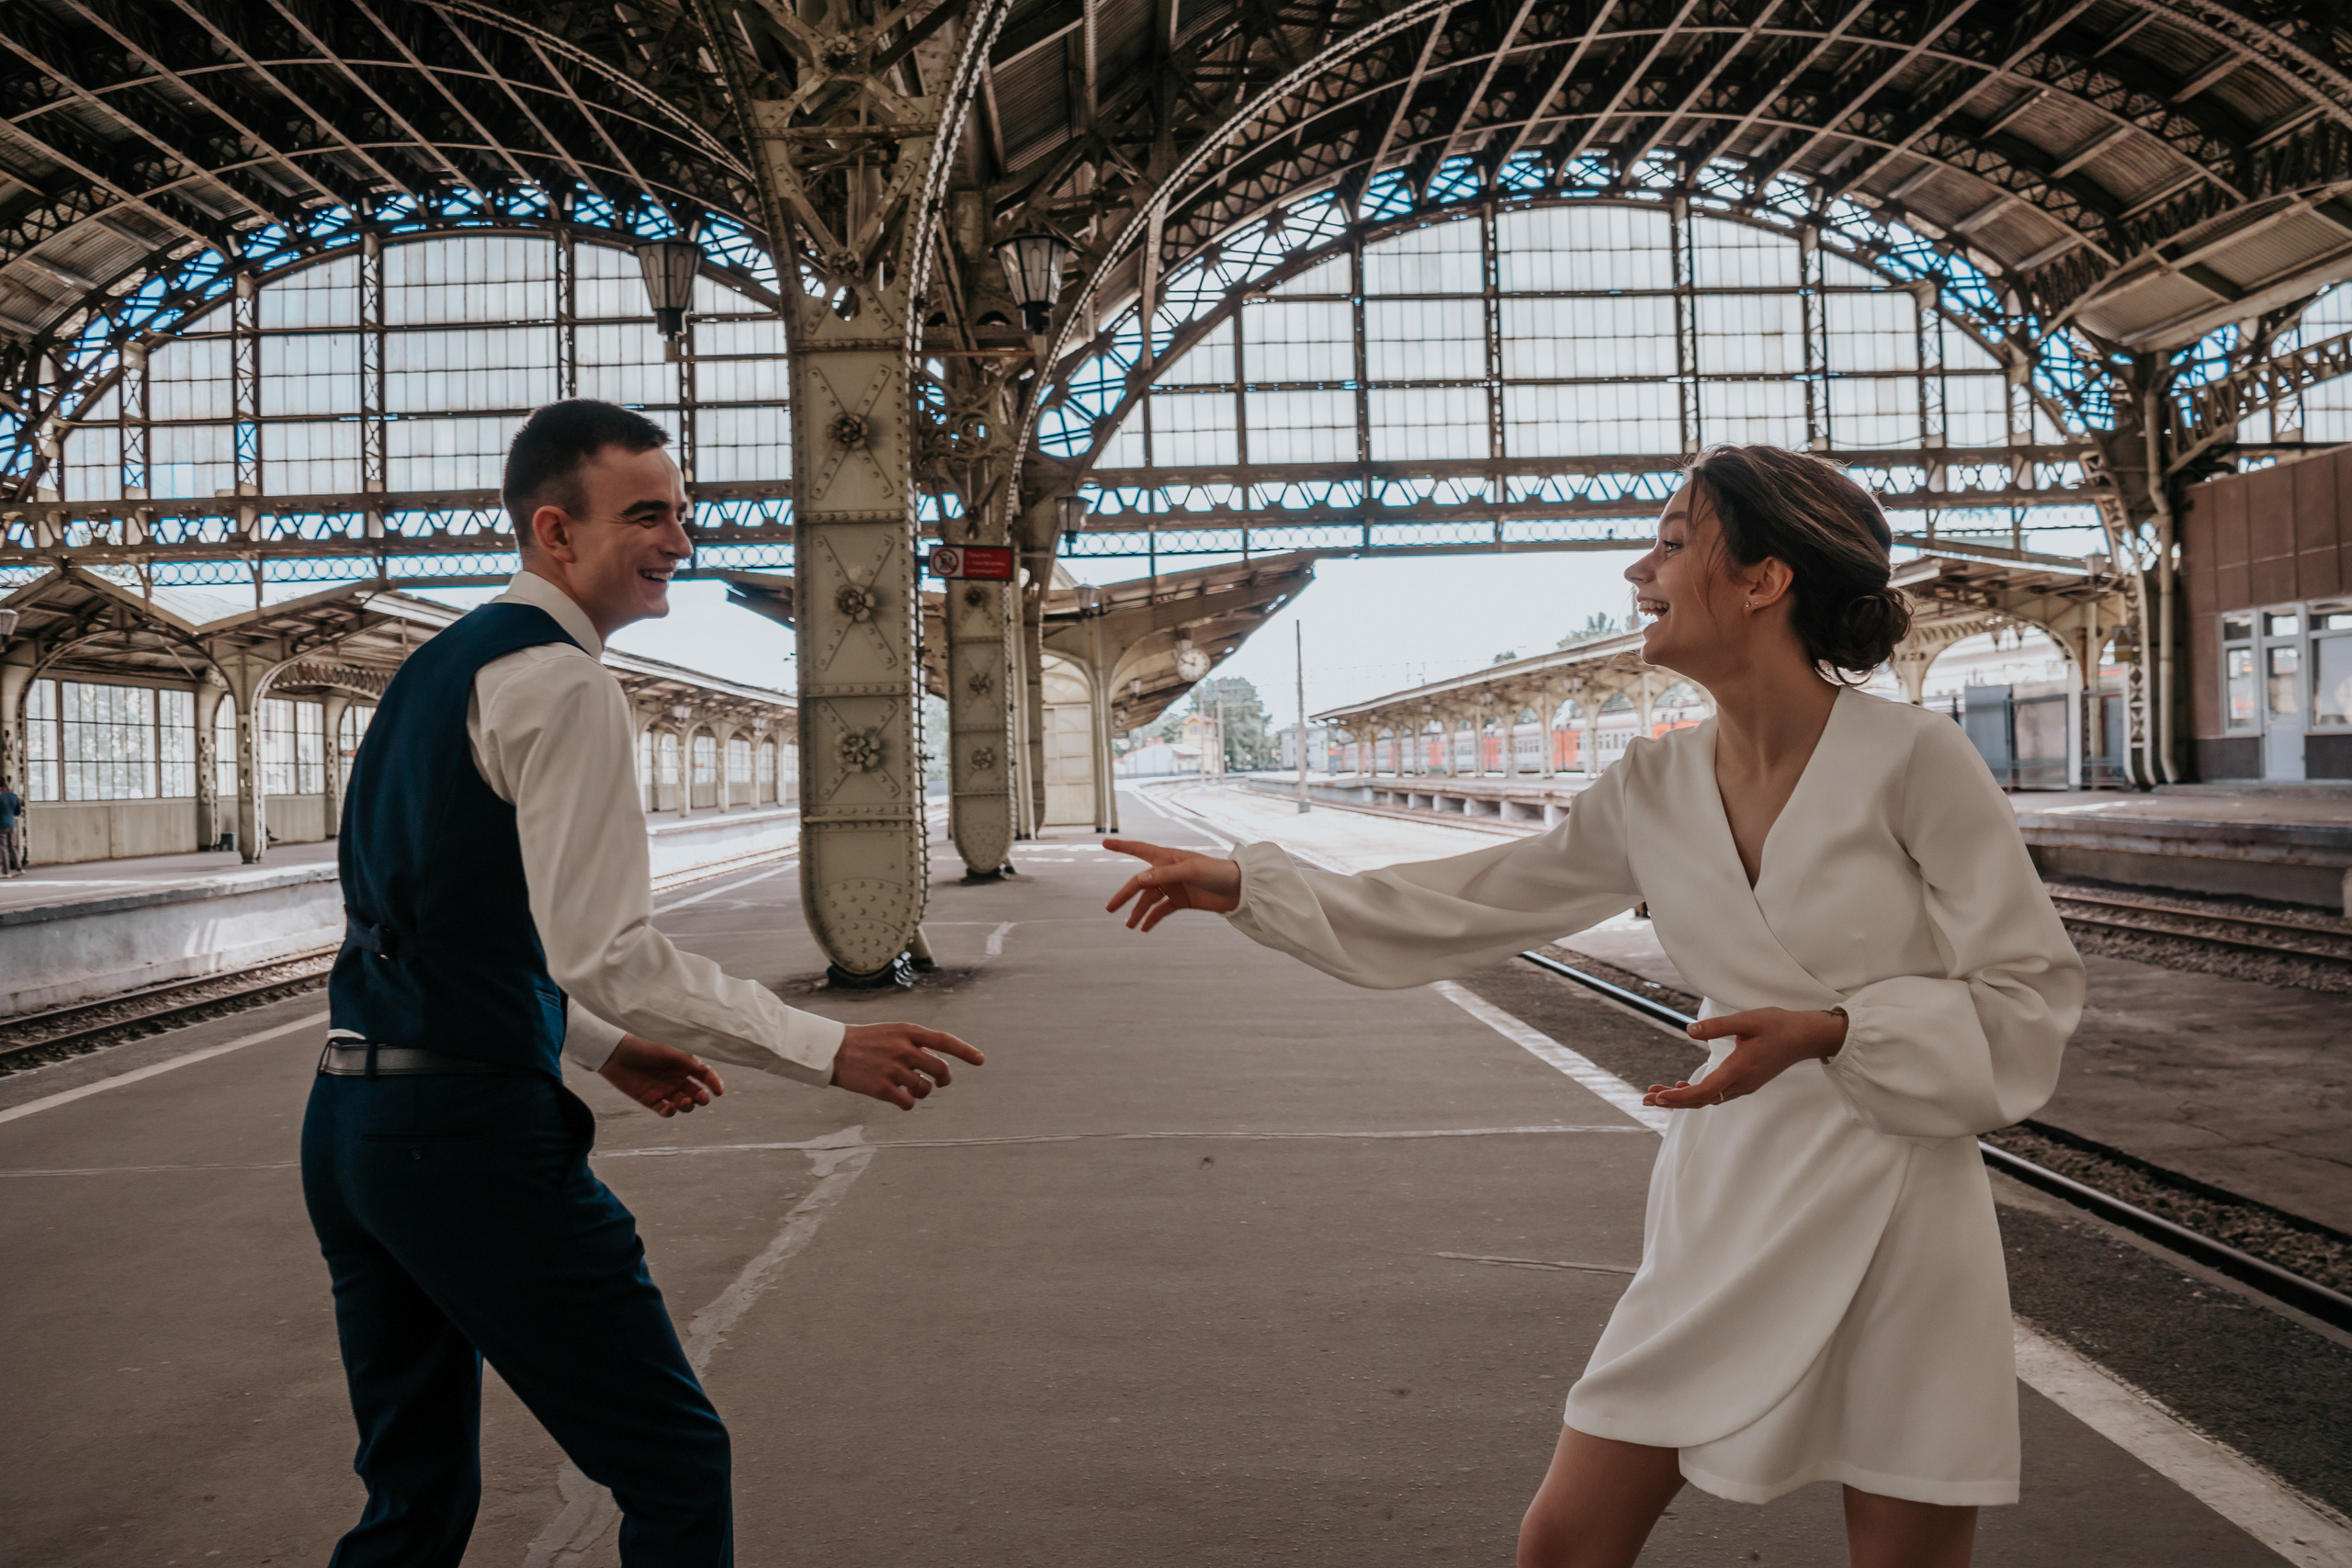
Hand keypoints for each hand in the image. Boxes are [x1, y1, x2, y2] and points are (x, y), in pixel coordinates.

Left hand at [598, 1034, 723, 1116]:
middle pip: (696, 1093)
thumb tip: (704, 1070)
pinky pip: (666, 1111)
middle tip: (700, 1098)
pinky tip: (670, 1107)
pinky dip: (671, 1112)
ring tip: (683, 1102)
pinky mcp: (651, 1101)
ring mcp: (665, 1091)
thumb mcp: (666, 1053)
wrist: (615, 1056)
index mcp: (683, 1065)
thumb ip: (685, 1061)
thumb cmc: (642, 1049)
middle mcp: (676, 1079)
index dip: (714, 1083)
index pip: (704, 1075)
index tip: (719, 1091)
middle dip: (702, 1098)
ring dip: (687, 1106)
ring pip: (684, 1104)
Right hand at [832, 1023, 985, 1109]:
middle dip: (944, 1078)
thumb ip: (915, 1043)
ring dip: (922, 1091)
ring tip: (910, 1088)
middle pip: (940, 1069)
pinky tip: (900, 1099)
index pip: (944, 1040)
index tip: (981, 1060)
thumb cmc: (864, 1041)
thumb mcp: (891, 1032)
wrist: (831, 1050)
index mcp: (908, 1031)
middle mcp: (904, 1049)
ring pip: (925, 1088)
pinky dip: (908, 1103)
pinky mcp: (882, 1088)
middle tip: (940, 1082)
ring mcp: (893, 1069)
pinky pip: (908, 1102)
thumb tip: (937, 1064)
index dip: (965, 1051)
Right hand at [1103, 838, 1242, 930]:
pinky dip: (1153, 919)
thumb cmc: (1216, 872)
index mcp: (1167, 858)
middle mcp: (1167, 871)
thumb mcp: (1191, 871)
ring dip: (1139, 912)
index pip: (1139, 849)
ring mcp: (1173, 886)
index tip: (1104, 842)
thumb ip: (1165, 875)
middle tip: (1109, 908)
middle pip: (1139, 884)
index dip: (1121, 846)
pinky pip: (1162, 910)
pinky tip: (1145, 928)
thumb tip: (1139, 880)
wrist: (1239, 889)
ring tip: (1130, 926)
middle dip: (1124, 895)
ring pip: (1149, 900)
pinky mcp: (1181, 900)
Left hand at [1643, 1007, 1846, 1109]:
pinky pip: (1717, 1094)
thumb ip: (1717, 1026)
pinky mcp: (1746, 1082)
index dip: (1679, 1098)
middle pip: (1702, 1100)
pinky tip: (1683, 1087)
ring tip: (1657, 1093)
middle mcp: (1741, 1084)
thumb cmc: (1778, 1025)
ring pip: (1708, 1099)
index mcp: (1739, 1070)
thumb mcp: (1747, 1020)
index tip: (1658, 1097)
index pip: (1704, 1092)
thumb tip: (1690, 1031)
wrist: (1806, 1037)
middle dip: (1672, 1101)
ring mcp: (1745, 1086)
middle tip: (1645, 1098)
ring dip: (1682, 1098)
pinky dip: (1697, 1094)